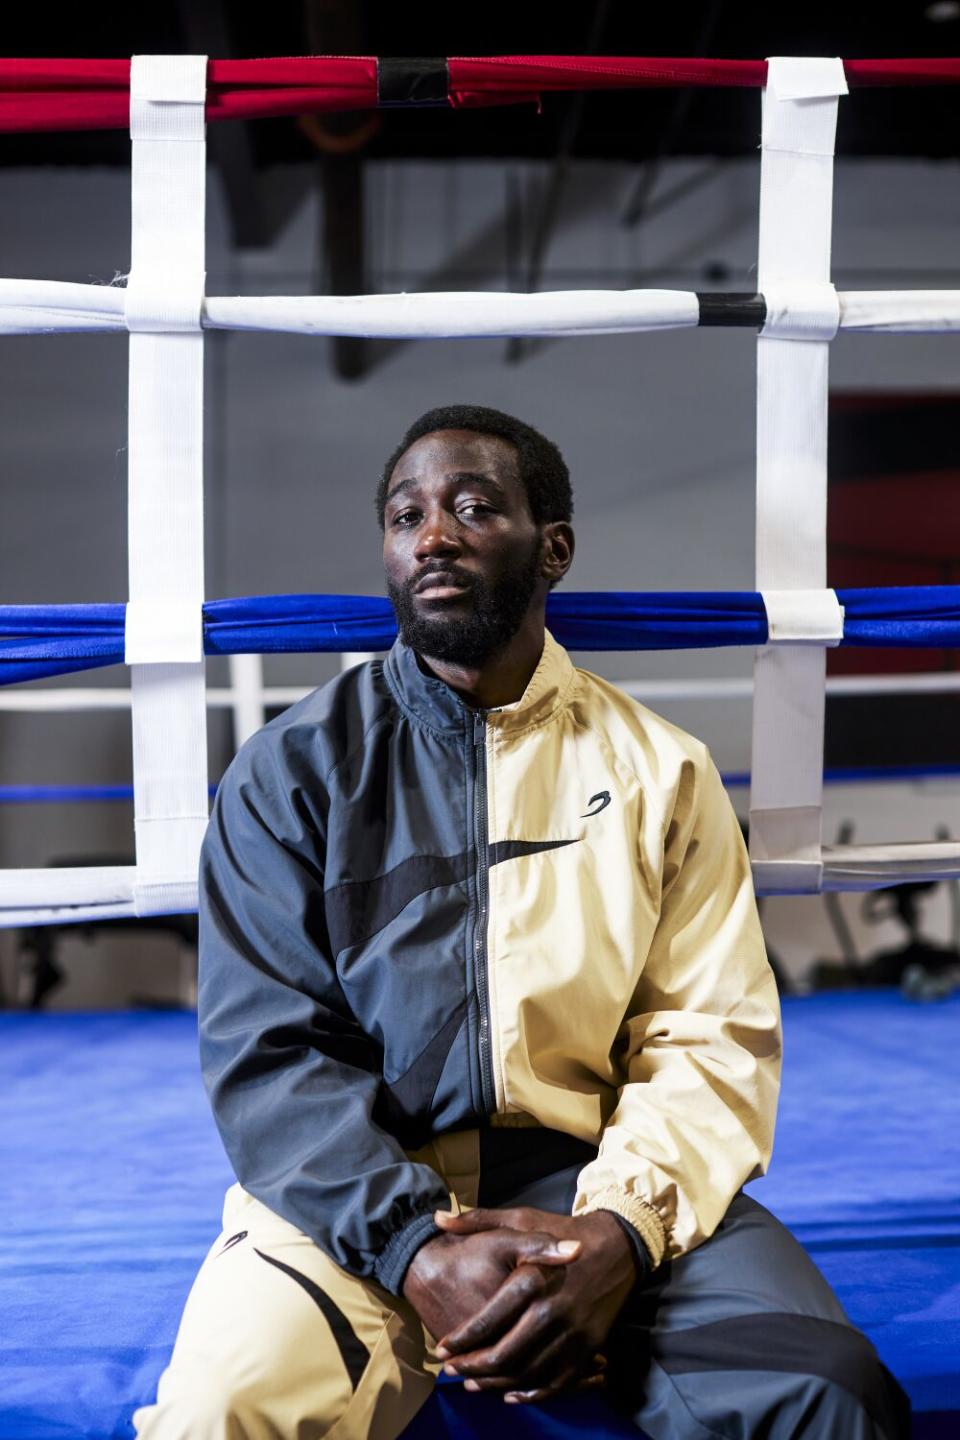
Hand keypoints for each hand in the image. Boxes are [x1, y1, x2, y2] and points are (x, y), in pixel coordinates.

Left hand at [432, 1205, 637, 1403]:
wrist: (618, 1246)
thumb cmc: (562, 1229)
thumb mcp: (521, 1218)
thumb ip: (478, 1220)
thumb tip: (437, 1218)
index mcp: (533, 1279)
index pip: (487, 1322)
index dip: (460, 1341)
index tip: (441, 1349)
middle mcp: (553, 1310)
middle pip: (505, 1355)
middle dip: (473, 1368)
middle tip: (453, 1370)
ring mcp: (574, 1332)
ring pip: (527, 1373)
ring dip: (496, 1384)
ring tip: (473, 1384)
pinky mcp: (589, 1346)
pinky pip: (557, 1381)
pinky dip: (532, 1392)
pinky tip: (511, 1393)